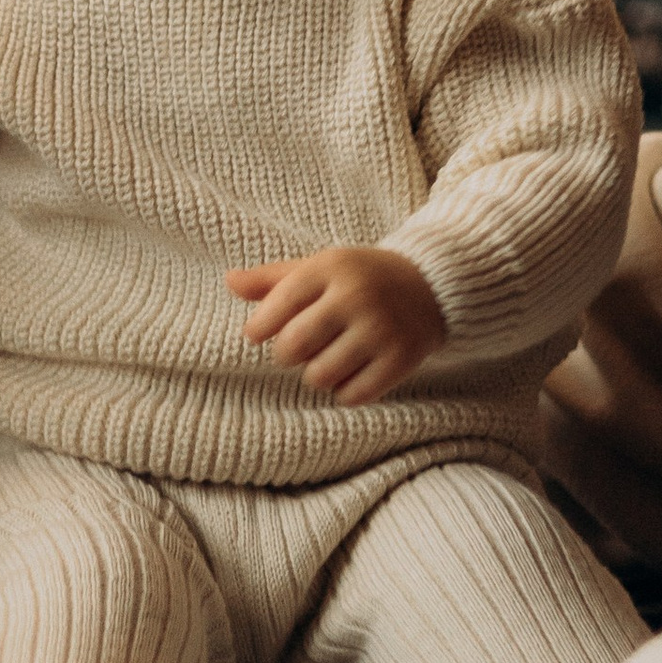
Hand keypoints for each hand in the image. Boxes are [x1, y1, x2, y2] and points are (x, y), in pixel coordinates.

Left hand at [228, 247, 445, 403]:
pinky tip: (351, 373)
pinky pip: (352, 395)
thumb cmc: (361, 278)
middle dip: (286, 355)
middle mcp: (356, 297)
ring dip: (315, 375)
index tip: (259, 333)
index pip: (276, 306)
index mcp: (330, 268)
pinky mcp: (401, 359)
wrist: (432, 285)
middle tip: (296, 349)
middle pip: (293, 347)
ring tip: (327, 359)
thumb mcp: (319, 267)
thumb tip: (229, 281)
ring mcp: (381, 329)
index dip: (258, 328)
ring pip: (319, 376)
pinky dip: (344, 392)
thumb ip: (273, 279)